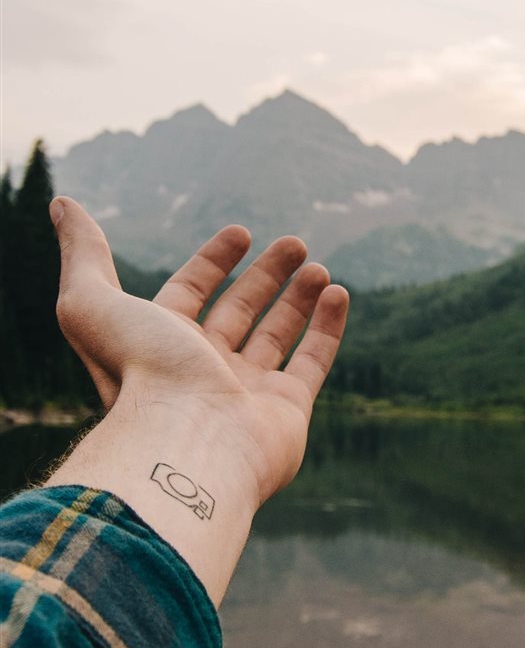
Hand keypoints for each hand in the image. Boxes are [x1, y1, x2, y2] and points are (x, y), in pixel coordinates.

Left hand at [50, 197, 348, 509]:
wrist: (188, 441)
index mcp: (160, 346)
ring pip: (277, 335)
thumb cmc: (140, 372)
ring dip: (298, 297)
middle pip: (238, 312)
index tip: (240, 231)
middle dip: (265, 274)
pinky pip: (312, 363)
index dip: (212, 261)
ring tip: (316, 265)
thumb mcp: (91, 302)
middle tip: (294, 243)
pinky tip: (338, 292)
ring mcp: (245, 395)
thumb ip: (83, 254)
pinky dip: (328, 327)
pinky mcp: (286, 413)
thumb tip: (63, 205)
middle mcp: (202, 371)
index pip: (189, 293)